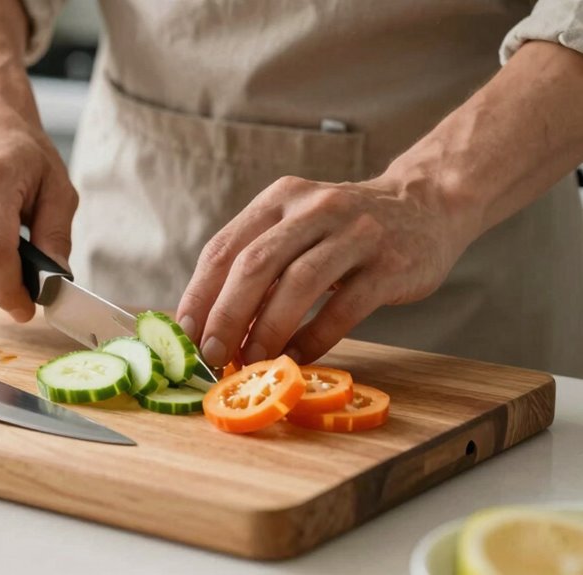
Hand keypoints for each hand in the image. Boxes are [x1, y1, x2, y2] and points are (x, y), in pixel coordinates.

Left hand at [176, 175, 475, 366]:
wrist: (426, 207)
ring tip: (252, 362)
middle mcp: (314, 209)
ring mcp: (355, 234)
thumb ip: (258, 264)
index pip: (223, 248)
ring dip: (267, 330)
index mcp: (279, 198)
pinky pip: (343, 309)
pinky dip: (314, 338)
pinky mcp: (389, 265)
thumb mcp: (297, 227)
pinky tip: (298, 357)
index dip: (199, 295)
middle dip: (226, 316)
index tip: (184, 334)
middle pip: (255, 265)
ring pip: (297, 284)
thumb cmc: (343, 230)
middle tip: (213, 356)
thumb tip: (209, 324)